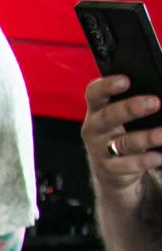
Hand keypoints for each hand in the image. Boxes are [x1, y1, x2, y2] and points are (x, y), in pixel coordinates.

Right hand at [83, 75, 161, 195]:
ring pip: (123, 142)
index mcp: (98, 109)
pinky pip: (128, 164)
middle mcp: (95, 128)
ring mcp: (100, 150)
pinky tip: (159, 155)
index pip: (94, 93)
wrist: (111, 169)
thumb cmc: (121, 132)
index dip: (107, 86)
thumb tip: (160, 95)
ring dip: (146, 137)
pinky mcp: (110, 169)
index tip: (125, 81)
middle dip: (130, 109)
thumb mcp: (122, 115)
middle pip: (108, 116)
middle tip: (154, 102)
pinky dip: (146, 160)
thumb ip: (136, 102)